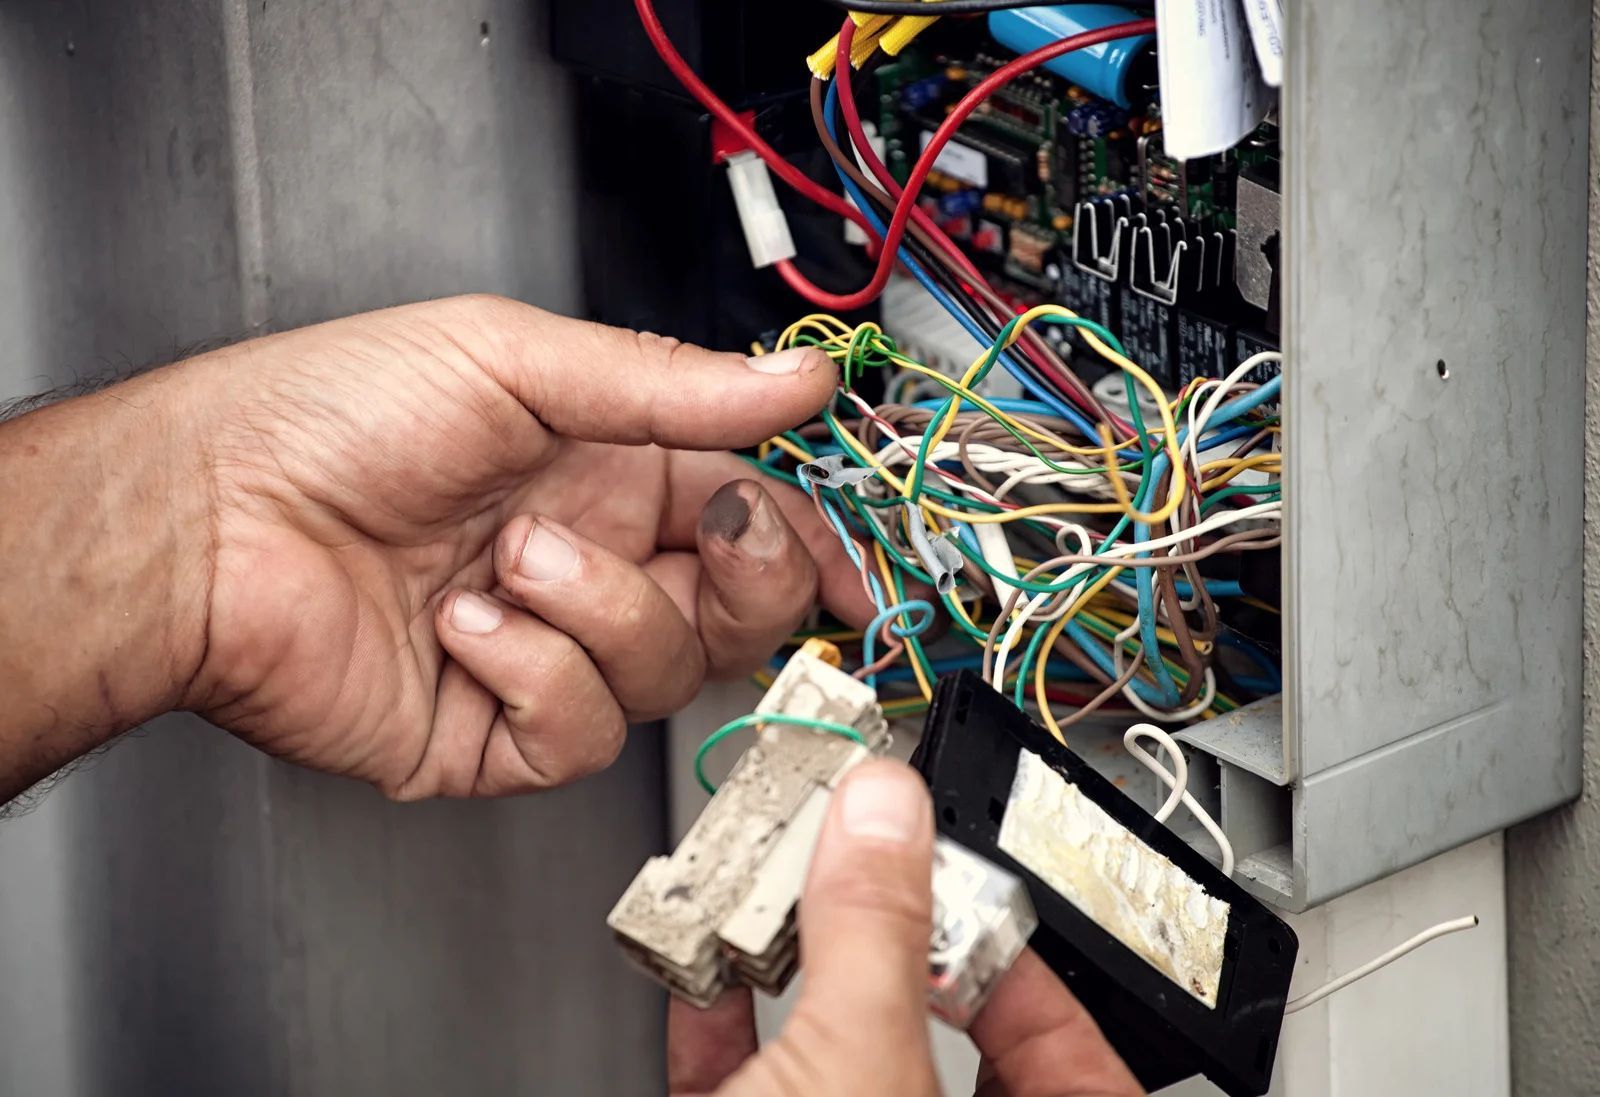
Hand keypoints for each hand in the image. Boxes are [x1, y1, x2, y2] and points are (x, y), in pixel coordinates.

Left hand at [0, 294, 870, 802]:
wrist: (206, 521)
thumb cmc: (329, 419)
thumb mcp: (514, 362)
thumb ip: (671, 387)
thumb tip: (796, 378)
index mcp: (604, 474)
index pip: (749, 518)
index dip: (807, 542)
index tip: (850, 566)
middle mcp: (586, 565)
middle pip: (732, 609)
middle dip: (744, 579)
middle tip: (714, 535)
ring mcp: (542, 651)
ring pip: (663, 673)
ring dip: (596, 611)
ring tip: (505, 564)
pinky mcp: (493, 731)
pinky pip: (578, 732)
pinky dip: (530, 676)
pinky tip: (464, 629)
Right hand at [667, 761, 1143, 1096]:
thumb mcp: (849, 1062)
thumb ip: (873, 931)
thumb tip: (884, 811)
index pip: (1085, 1049)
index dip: (1030, 955)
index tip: (964, 886)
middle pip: (959, 1034)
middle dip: (897, 942)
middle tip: (866, 879)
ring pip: (851, 1047)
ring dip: (799, 964)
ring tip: (773, 897)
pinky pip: (767, 1076)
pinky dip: (732, 1021)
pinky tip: (707, 972)